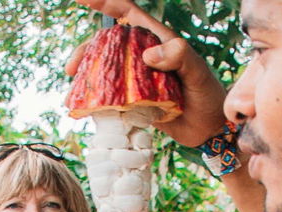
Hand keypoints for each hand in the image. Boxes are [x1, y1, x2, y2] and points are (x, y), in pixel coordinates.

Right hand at [67, 0, 228, 146]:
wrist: (209, 129)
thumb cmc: (207, 95)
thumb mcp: (198, 72)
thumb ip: (179, 57)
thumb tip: (149, 55)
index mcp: (156, 39)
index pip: (127, 13)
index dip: (105, 2)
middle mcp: (142, 55)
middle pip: (107, 44)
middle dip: (86, 50)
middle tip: (72, 67)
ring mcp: (135, 78)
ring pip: (104, 69)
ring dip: (86, 76)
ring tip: (73, 89)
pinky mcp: (133, 100)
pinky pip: (109, 94)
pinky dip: (94, 98)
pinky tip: (82, 105)